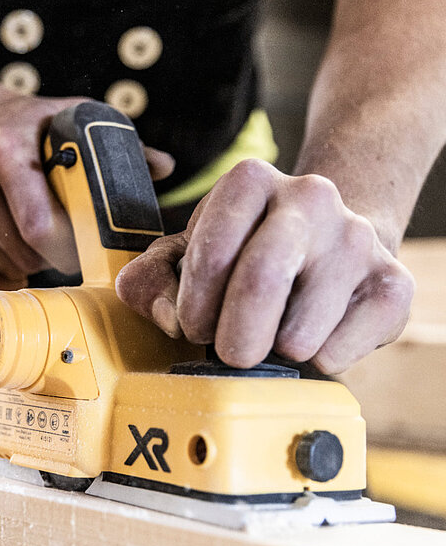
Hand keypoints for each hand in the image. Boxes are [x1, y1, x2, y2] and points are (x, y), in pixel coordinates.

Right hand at [0, 91, 173, 289]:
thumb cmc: (16, 122)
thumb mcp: (63, 117)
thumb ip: (113, 143)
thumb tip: (162, 167)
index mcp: (6, 148)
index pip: (38, 223)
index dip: (67, 247)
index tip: (83, 248)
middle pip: (21, 249)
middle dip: (48, 256)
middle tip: (61, 246)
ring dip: (23, 264)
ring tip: (33, 244)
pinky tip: (7, 261)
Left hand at [115, 159, 414, 373]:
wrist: (327, 246)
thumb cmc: (243, 255)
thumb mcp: (187, 256)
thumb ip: (152, 280)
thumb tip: (164, 315)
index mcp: (249, 181)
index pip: (210, 252)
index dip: (193, 306)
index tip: (192, 327)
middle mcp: (309, 196)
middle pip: (261, 281)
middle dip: (232, 338)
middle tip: (228, 354)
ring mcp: (356, 237)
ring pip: (301, 330)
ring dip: (274, 352)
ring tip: (272, 338)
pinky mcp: (393, 282)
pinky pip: (340, 350)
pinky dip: (314, 363)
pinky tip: (313, 338)